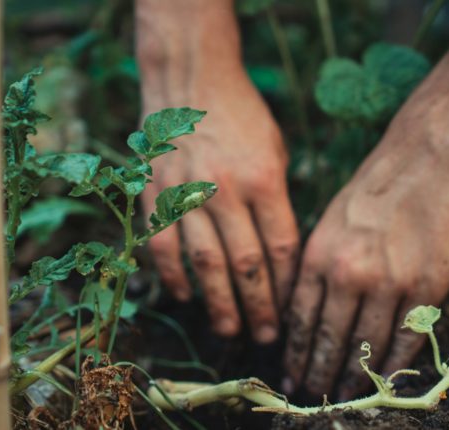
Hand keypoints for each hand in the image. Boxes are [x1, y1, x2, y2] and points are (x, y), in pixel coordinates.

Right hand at [139, 72, 299, 343]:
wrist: (190, 79)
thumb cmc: (242, 115)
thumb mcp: (275, 150)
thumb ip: (278, 200)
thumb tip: (281, 254)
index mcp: (265, 179)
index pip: (281, 247)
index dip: (287, 285)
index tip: (292, 310)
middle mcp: (226, 190)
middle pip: (246, 264)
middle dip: (259, 306)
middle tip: (266, 337)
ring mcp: (187, 192)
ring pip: (205, 263)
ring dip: (218, 302)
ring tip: (230, 329)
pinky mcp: (156, 193)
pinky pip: (164, 245)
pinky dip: (174, 276)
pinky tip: (186, 297)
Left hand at [282, 102, 448, 399]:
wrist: (426, 161)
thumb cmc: (374, 188)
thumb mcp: (328, 221)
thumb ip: (316, 266)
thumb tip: (304, 311)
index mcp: (318, 256)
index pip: (300, 319)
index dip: (295, 353)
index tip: (291, 373)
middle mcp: (348, 274)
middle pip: (329, 339)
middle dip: (318, 372)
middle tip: (312, 393)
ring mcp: (389, 283)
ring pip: (366, 346)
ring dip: (354, 376)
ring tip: (345, 393)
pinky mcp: (425, 288)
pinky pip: (406, 339)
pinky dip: (394, 364)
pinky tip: (384, 379)